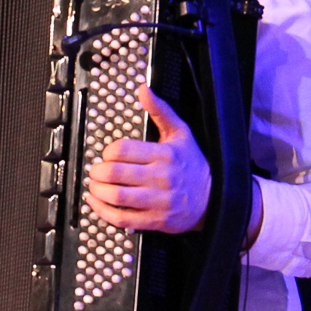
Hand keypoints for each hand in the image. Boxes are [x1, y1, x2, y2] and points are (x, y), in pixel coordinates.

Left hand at [83, 86, 210, 232]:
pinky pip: (123, 218)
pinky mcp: (156, 220)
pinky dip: (103, 212)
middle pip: (115, 173)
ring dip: (97, 191)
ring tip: (94, 186)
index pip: (122, 150)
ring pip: (116, 196)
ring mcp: (159, 200)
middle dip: (96, 172)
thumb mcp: (181, 133)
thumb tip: (143, 89)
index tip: (107, 155)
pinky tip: (97, 203)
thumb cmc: (193, 164)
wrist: (215, 198)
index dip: (107, 152)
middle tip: (95, 170)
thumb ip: (160, 110)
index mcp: (165, 154)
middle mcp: (162, 177)